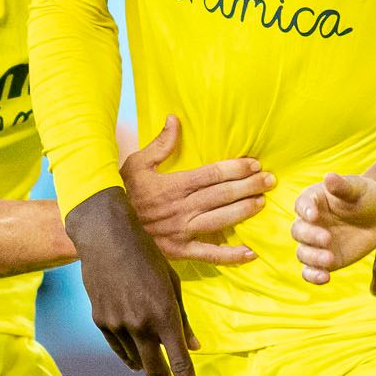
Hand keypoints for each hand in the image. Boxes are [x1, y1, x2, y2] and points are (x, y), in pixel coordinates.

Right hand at [65, 189, 201, 375]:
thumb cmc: (146, 255)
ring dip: (147, 365)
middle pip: (155, 372)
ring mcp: (117, 325)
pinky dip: (129, 354)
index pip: (179, 363)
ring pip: (135, 360)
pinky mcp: (100, 321)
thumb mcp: (172, 284)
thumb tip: (194, 348)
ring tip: (153, 361)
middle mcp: (140, 325)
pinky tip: (135, 355)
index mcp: (164, 315)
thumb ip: (183, 320)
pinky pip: (118, 348)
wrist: (105, 238)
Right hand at [121, 116, 269, 263]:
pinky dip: (231, 256)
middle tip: (270, 180)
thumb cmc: (121, 193)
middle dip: (249, 186)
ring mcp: (181, 232)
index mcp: (173, 186)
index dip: (236, 168)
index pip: (212, 175)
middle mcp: (181, 209)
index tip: (254, 163)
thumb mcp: (136, 164)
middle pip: (222, 195)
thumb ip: (159, 144)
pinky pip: (209, 255)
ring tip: (263, 202)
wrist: (105, 229)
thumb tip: (175, 119)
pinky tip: (251, 252)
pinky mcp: (180, 251)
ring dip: (244, 212)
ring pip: (221, 220)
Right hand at [291, 173, 375, 284]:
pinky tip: (325, 277)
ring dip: (312, 258)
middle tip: (327, 238)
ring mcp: (315, 243)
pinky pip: (311, 271)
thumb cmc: (365, 196)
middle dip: (310, 236)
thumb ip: (343, 186)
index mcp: (312, 201)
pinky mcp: (323, 261)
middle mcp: (309, 223)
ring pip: (303, 253)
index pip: (302, 204)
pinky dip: (313, 276)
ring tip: (329, 259)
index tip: (314, 215)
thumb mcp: (358, 189)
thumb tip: (329, 177)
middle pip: (298, 231)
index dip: (305, 210)